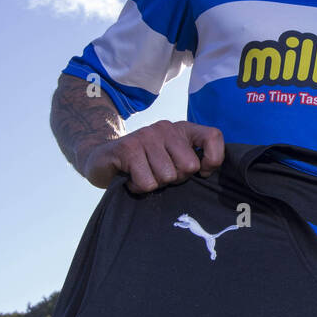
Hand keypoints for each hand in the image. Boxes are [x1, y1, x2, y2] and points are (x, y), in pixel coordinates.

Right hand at [81, 120, 224, 191]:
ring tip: (143, 174)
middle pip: (189, 166)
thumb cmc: (144, 163)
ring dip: (155, 184)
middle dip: (176, 179)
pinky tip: (130, 178)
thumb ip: (192, 161)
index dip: (213, 160)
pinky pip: (147, 182)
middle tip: (158, 173)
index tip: (202, 173)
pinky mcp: (128, 148)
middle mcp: (166, 128)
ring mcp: (146, 136)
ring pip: (167, 177)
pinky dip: (139, 188)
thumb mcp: (172, 159)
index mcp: (182, 129)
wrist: (102, 158)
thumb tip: (208, 173)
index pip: (213, 136)